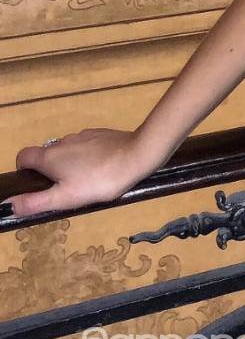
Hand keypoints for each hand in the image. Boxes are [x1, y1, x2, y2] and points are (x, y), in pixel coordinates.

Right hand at [3, 128, 155, 220]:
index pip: (24, 156)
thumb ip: (35, 202)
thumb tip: (10, 204)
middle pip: (47, 155)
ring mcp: (84, 135)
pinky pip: (87, 146)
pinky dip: (88, 157)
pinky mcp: (102, 134)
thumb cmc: (99, 180)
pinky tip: (102, 169)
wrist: (137, 155)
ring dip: (70, 164)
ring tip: (86, 183)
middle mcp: (63, 141)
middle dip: (50, 171)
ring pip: (68, 150)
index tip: (36, 185)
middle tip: (64, 191)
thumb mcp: (64, 197)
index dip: (24, 170)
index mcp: (50, 156)